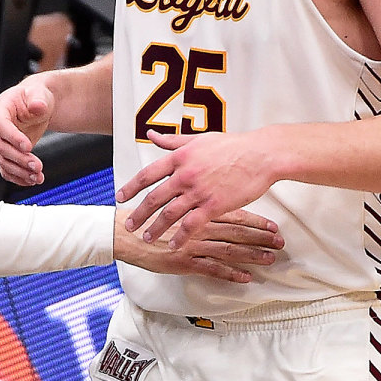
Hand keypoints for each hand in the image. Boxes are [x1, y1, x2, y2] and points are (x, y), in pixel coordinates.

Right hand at [0, 77, 53, 185]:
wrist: (38, 104)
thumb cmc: (36, 96)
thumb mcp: (40, 94)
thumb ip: (38, 100)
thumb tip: (38, 106)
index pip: (1, 125)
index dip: (13, 137)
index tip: (28, 147)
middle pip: (1, 147)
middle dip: (19, 159)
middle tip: (37, 166)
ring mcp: (1, 141)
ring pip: (4, 161)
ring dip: (20, 172)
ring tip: (38, 177)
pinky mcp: (7, 152)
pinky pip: (7, 169)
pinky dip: (18, 177)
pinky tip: (31, 180)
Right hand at [114, 207, 281, 282]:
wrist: (124, 232)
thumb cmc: (145, 217)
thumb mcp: (168, 201)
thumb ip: (189, 200)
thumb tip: (207, 200)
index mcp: (198, 210)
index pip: (233, 214)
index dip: (255, 220)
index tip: (273, 225)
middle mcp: (199, 226)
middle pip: (237, 231)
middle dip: (261, 237)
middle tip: (280, 242)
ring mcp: (193, 244)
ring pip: (229, 249)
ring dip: (252, 254)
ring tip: (271, 259)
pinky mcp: (184, 262)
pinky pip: (212, 268)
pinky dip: (231, 273)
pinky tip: (246, 278)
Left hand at [117, 130, 277, 246]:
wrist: (260, 155)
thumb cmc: (232, 145)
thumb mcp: (198, 139)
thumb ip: (172, 141)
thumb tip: (151, 135)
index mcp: (179, 157)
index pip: (147, 174)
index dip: (130, 187)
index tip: (119, 197)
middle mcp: (184, 174)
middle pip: (154, 198)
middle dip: (138, 213)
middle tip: (128, 225)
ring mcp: (199, 191)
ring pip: (169, 214)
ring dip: (156, 228)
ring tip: (147, 238)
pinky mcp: (214, 205)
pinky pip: (192, 225)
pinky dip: (181, 237)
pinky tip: (174, 246)